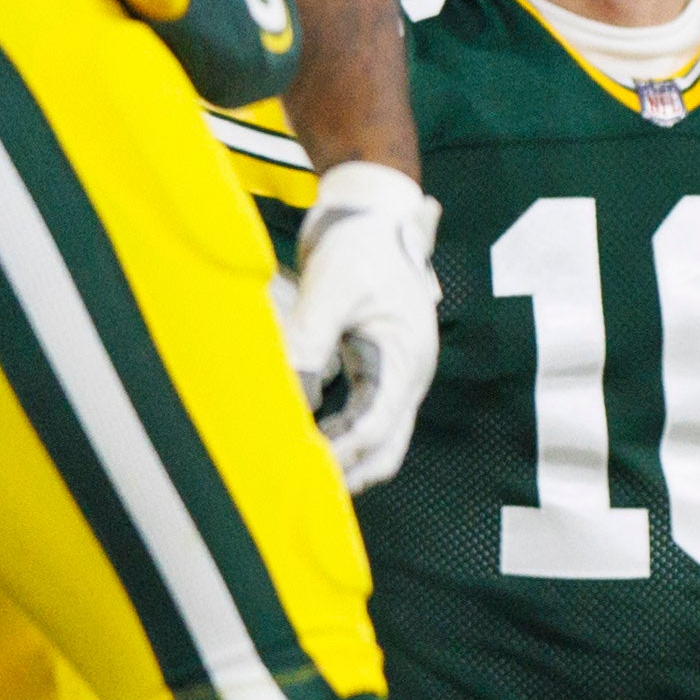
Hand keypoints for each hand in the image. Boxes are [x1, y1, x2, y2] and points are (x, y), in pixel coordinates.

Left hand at [279, 157, 442, 490]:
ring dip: (341, 457)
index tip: (297, 466)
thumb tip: (291, 393)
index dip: (337, 453)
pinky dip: (337, 433)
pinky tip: (303, 435)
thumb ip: (310, 340)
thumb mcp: (331, 288)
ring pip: (377, 438)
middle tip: (299, 490)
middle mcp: (408, 373)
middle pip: (386, 448)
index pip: (375, 427)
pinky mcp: (378, 364)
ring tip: (294, 470)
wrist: (373, 209)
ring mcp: (396, 371)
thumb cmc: (358, 243)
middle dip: (348, 473)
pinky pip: (362, 415)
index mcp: (407, 358)